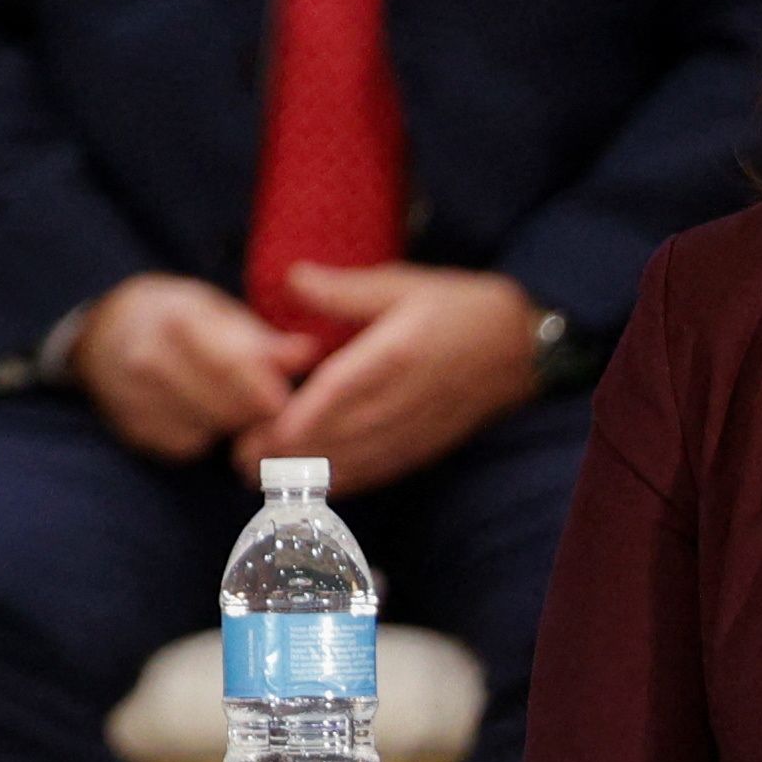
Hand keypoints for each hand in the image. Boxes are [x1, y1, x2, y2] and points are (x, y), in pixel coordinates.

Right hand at [72, 275, 312, 461]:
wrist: (106, 333)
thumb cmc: (177, 319)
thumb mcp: (216, 312)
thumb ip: (262, 338)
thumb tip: (307, 352)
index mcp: (177, 318)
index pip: (233, 366)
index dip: (266, 390)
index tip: (286, 401)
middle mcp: (148, 358)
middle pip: (224, 406)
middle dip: (253, 411)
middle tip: (268, 406)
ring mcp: (135, 396)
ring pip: (208, 431)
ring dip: (229, 424)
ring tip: (231, 404)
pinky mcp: (133, 429)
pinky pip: (186, 446)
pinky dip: (202, 436)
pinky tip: (200, 414)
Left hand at [241, 266, 542, 491]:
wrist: (521, 346)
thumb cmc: (457, 307)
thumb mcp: (402, 283)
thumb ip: (344, 288)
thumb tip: (292, 278)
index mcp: (395, 354)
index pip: (337, 395)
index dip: (296, 420)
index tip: (256, 431)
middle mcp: (404, 399)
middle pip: (338, 436)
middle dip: (286, 454)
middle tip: (240, 459)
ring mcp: (417, 428)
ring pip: (355, 460)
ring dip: (309, 472)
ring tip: (262, 475)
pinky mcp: (426, 446)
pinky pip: (380, 469)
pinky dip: (345, 480)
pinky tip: (315, 483)